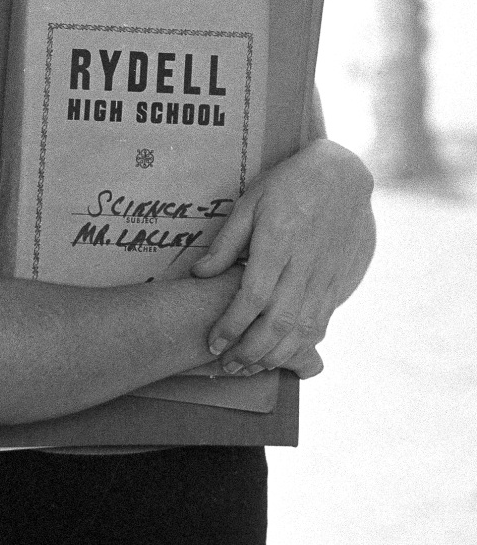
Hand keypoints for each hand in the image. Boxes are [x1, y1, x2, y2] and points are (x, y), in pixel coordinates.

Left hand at [191, 139, 374, 377]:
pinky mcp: (340, 283)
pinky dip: (300, 345)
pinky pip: (321, 323)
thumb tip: (200, 274)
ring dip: (275, 356)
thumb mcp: (250, 202)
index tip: (213, 343)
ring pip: (302, 330)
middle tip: (227, 366)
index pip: (253, 297)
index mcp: (279, 241)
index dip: (231, 326)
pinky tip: (282, 354)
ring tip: (249, 368)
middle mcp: (305, 265)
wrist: (343, 177)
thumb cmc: (289, 184)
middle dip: (250, 352)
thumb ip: (227, 242)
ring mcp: (326, 277)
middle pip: (278, 323)